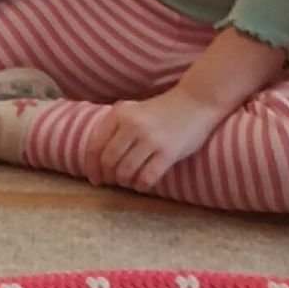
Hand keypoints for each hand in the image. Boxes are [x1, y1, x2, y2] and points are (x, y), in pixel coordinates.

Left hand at [80, 86, 222, 193]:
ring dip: (125, 182)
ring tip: (131, 180)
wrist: (196, 102)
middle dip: (109, 176)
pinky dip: (141, 185)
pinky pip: (146, 178)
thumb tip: (95, 160)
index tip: (95, 179)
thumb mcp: (133, 110)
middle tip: (116, 180)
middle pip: (108, 162)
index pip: (94, 147)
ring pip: (125, 173)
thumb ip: (114, 129)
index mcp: (120, 114)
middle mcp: (133, 126)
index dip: (92, 168)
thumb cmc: (162, 110)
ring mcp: (151, 139)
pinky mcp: (168, 152)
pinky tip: (144, 183)